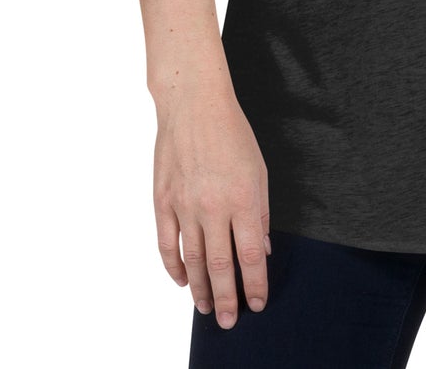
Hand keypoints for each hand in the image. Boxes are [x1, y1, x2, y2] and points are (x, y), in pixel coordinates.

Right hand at [153, 88, 271, 328]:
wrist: (193, 105)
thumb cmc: (232, 134)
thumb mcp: (259, 170)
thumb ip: (260, 212)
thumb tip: (262, 247)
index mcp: (243, 199)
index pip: (251, 255)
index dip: (256, 284)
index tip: (257, 303)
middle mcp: (214, 207)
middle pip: (221, 266)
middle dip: (228, 299)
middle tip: (229, 320)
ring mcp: (185, 206)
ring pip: (194, 261)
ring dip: (200, 290)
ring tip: (206, 309)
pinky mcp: (163, 201)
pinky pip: (167, 245)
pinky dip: (174, 268)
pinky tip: (182, 280)